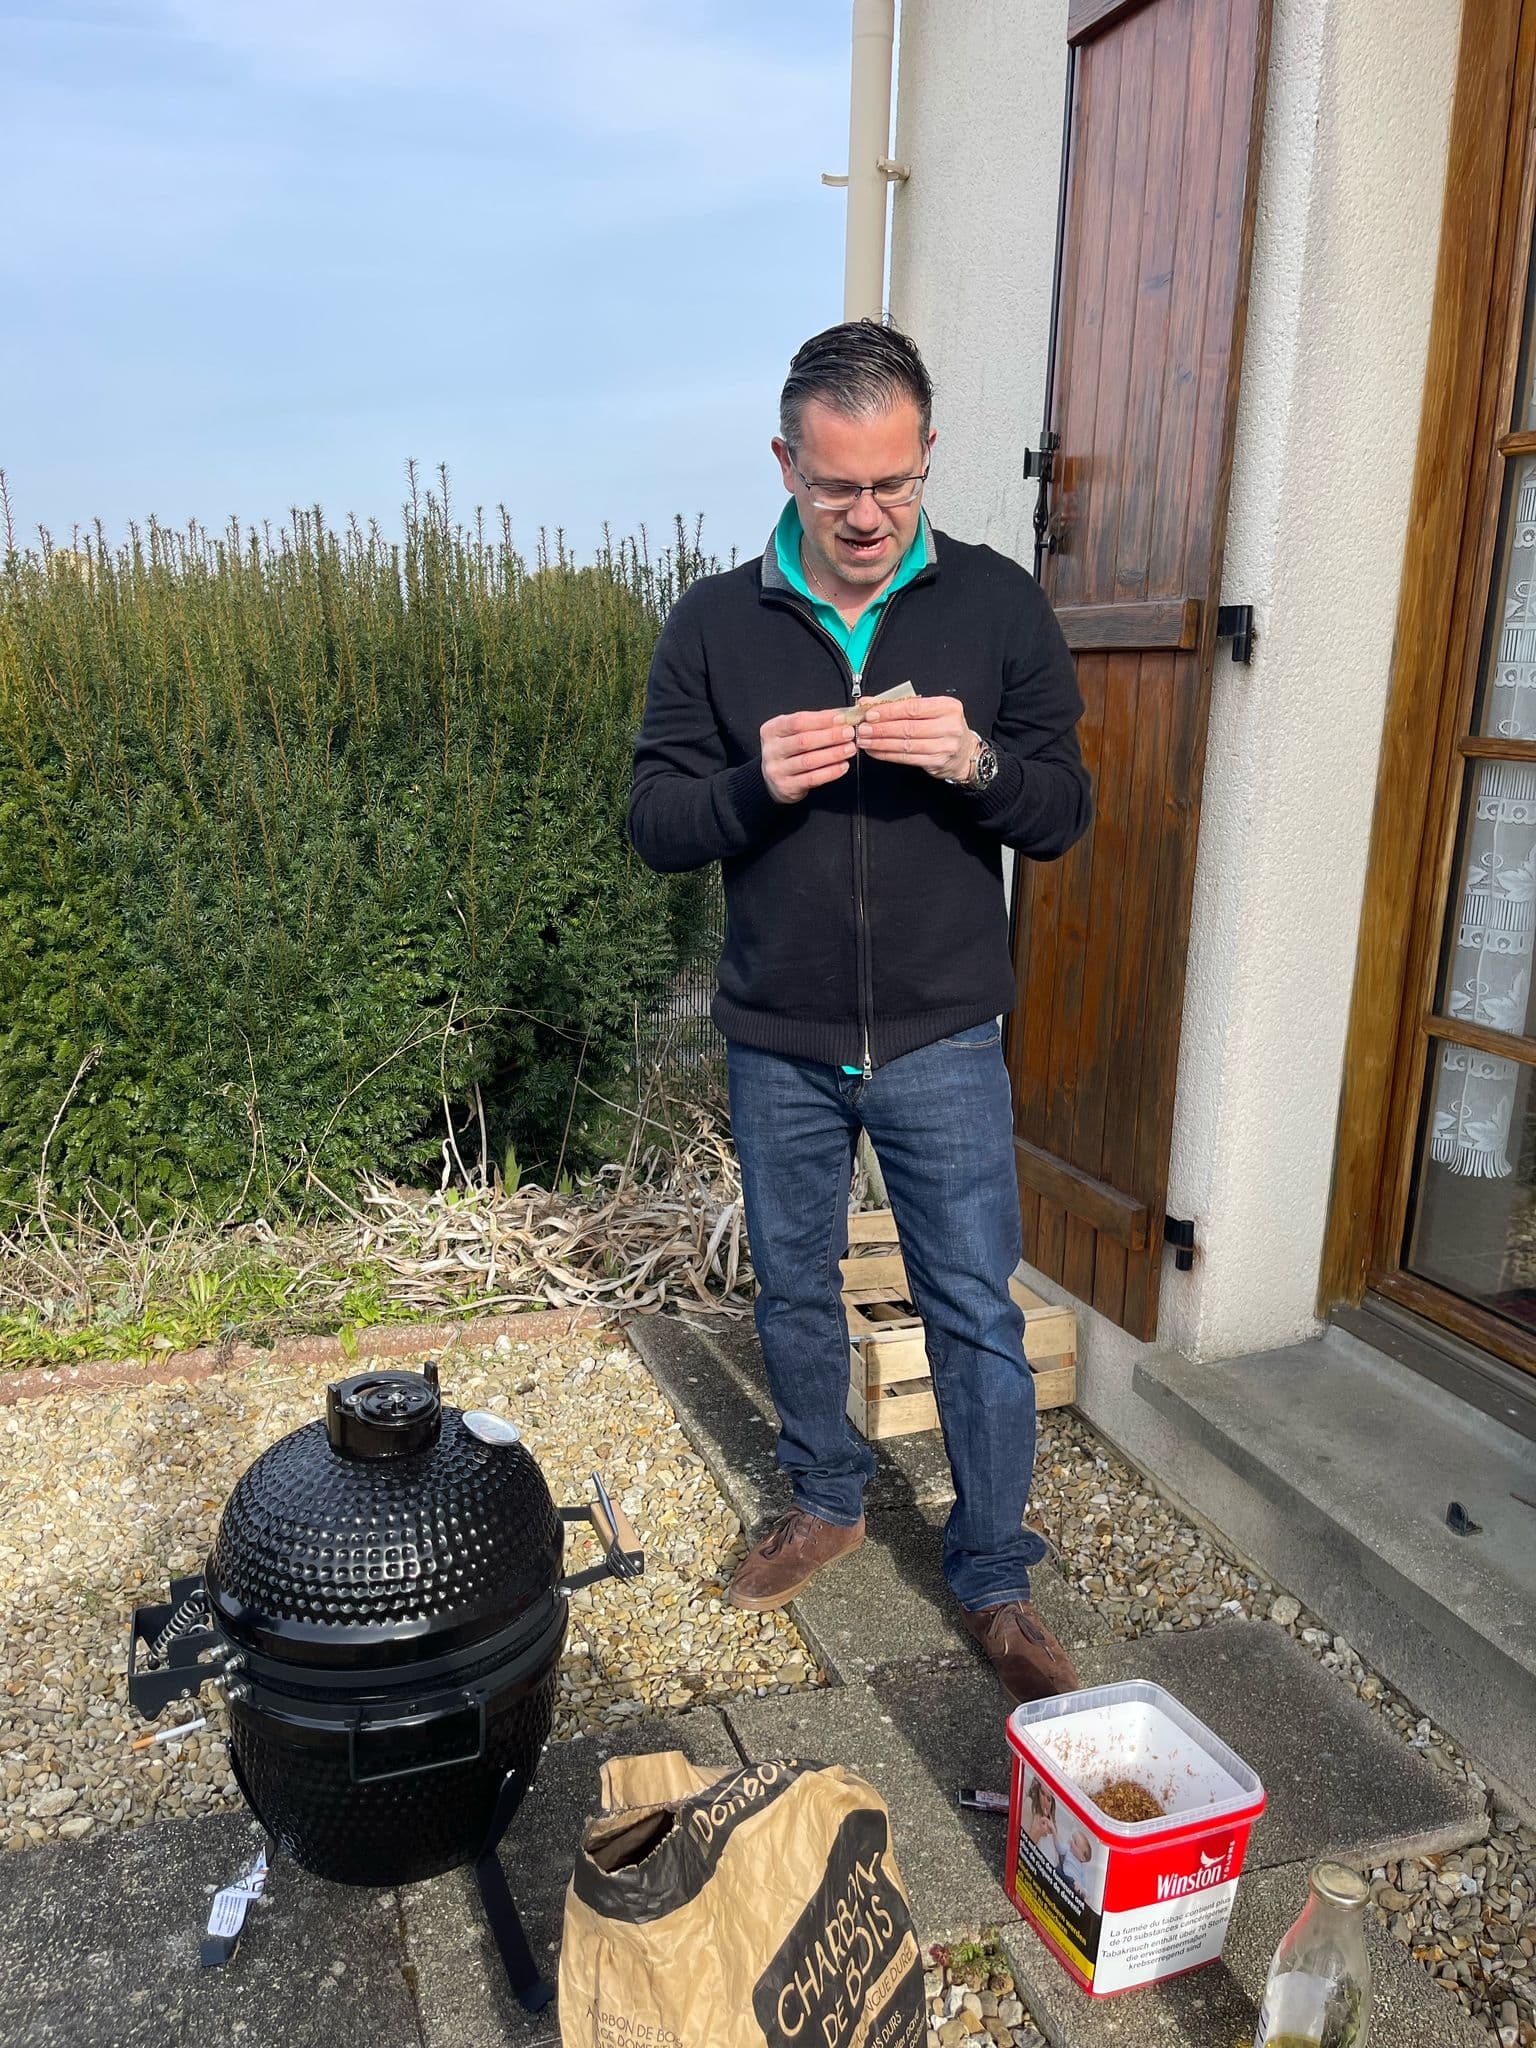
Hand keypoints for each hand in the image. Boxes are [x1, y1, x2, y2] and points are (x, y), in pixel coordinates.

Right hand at [759, 710, 856, 803]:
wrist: (773, 779)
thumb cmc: (788, 751)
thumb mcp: (793, 732)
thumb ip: (814, 723)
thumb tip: (841, 716)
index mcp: (771, 730)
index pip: (797, 721)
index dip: (822, 719)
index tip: (841, 718)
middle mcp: (772, 750)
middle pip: (803, 741)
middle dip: (830, 736)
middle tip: (849, 733)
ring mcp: (777, 770)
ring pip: (809, 761)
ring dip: (833, 754)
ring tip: (849, 748)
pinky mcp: (787, 786)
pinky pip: (813, 778)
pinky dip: (831, 772)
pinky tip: (843, 765)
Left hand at [855, 695, 975, 779]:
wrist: (965, 752)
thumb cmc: (944, 726)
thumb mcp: (931, 710)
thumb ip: (902, 704)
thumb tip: (869, 703)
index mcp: (948, 707)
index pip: (913, 708)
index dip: (889, 711)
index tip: (870, 713)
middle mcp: (948, 726)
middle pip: (908, 727)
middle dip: (881, 728)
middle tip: (862, 728)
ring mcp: (944, 746)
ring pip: (905, 744)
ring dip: (881, 743)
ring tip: (865, 740)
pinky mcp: (937, 762)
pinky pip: (907, 758)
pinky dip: (887, 754)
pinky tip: (875, 751)